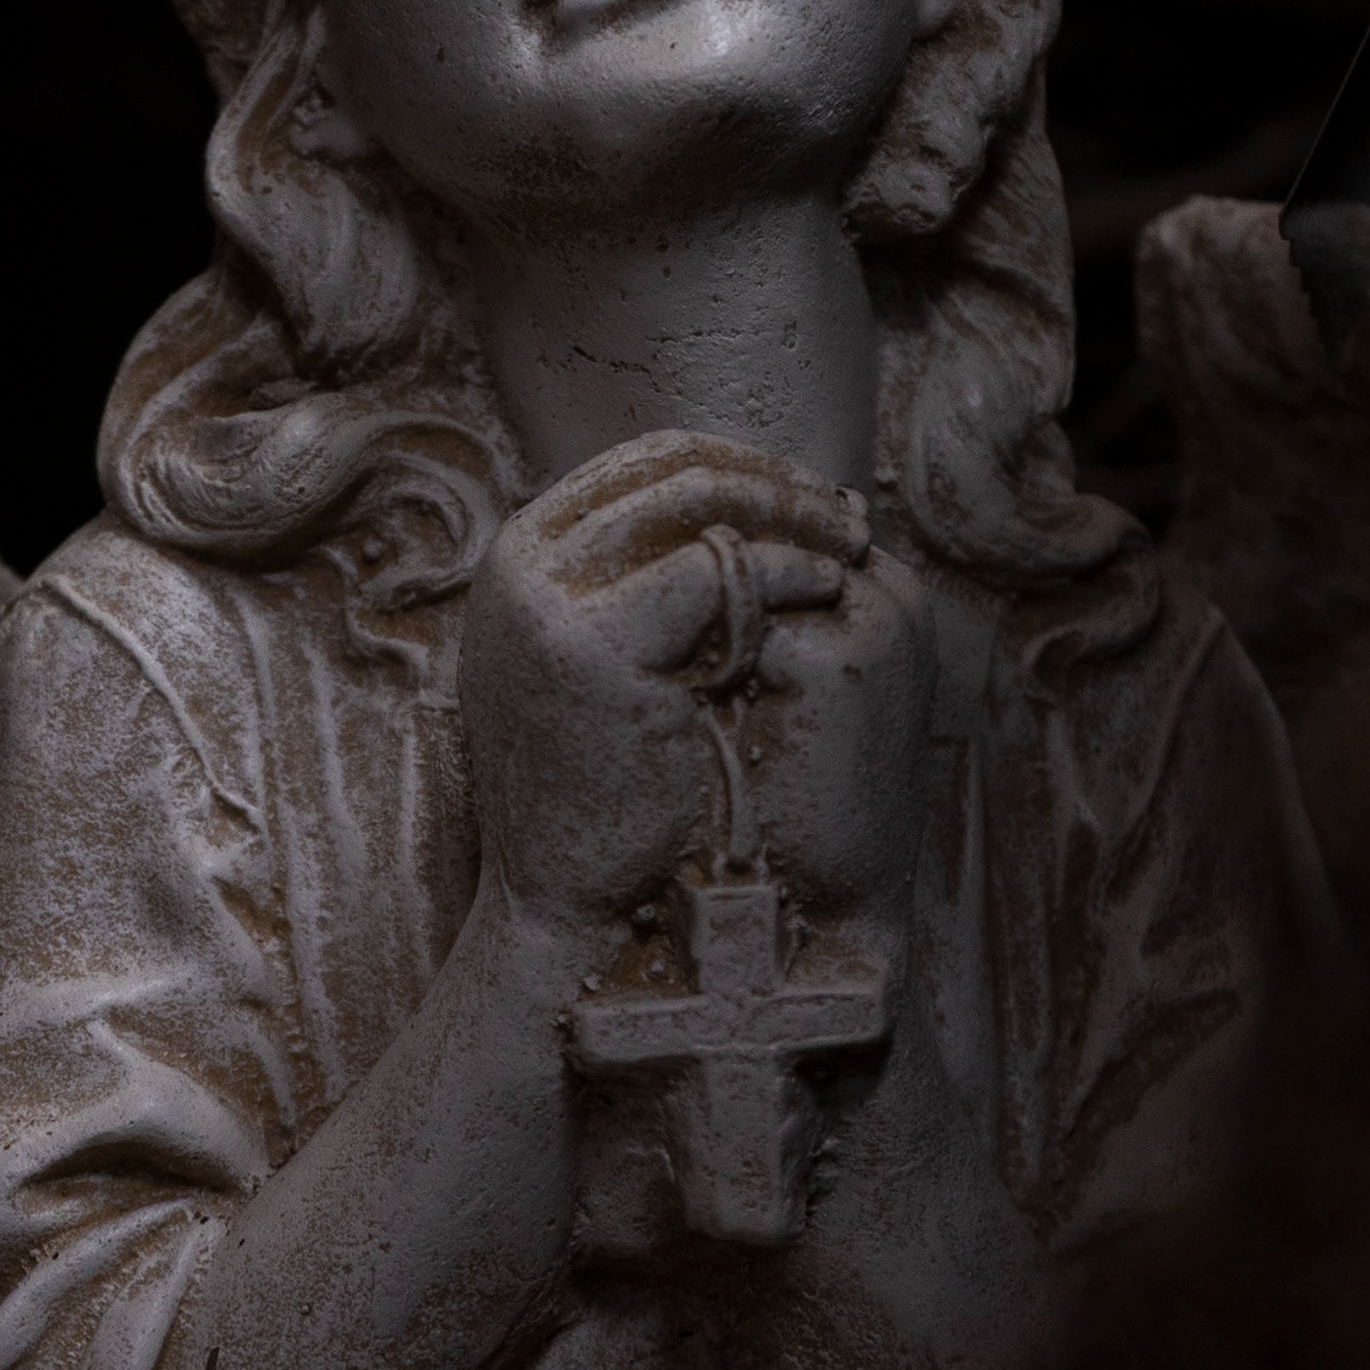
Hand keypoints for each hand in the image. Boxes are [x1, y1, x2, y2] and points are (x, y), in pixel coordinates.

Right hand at [457, 431, 927, 939]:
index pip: (647, 465)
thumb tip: (736, 517)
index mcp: (523, 558)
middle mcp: (518, 563)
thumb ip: (645, 585)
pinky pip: (713, 571)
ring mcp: (544, 598)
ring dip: (790, 516)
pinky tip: (829, 589)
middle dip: (776, 483)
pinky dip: (783, 568)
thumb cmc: (615, 794)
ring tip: (851, 547)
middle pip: (672, 471)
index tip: (814, 498)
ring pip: (695, 506)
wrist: (568, 905)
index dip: (744, 468)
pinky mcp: (586, 643)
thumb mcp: (616, 661)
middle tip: (849, 514)